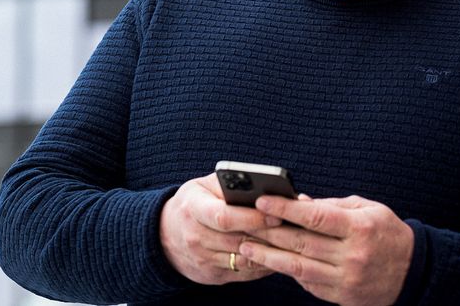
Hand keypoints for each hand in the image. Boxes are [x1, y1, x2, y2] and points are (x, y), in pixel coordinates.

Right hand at [159, 174, 279, 284]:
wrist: (165, 234)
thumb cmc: (195, 202)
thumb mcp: (205, 185)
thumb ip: (232, 184)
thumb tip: (268, 188)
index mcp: (193, 208)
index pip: (224, 217)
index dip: (252, 218)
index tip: (276, 215)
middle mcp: (195, 237)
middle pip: (237, 241)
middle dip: (269, 236)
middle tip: (294, 229)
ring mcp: (202, 260)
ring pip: (244, 260)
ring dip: (270, 253)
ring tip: (291, 242)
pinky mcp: (211, 276)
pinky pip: (244, 274)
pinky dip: (264, 266)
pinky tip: (279, 256)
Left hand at [239, 194, 413, 305]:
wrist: (414, 272)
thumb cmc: (387, 233)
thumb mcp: (368, 209)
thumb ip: (333, 206)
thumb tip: (297, 202)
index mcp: (360, 228)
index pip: (315, 216)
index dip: (285, 208)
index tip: (261, 200)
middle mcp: (352, 255)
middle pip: (302, 242)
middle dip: (269, 232)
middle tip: (243, 223)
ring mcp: (346, 279)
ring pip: (299, 267)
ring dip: (269, 256)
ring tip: (246, 247)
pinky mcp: (342, 296)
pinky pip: (308, 283)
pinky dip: (288, 271)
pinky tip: (271, 262)